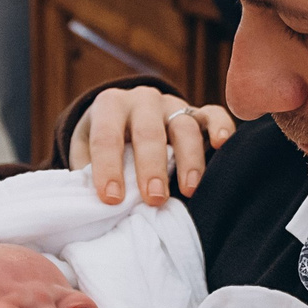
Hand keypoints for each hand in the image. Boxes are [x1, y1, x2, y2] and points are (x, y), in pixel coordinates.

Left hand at [70, 87, 239, 203]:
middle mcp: (142, 100)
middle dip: (151, 167)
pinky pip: (213, 114)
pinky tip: (222, 144)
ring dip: (188, 159)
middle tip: (154, 198)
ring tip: (189, 189)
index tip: (111, 199)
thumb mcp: (86, 155)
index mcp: (109, 106)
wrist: (123, 122)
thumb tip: (96, 206)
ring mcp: (173, 105)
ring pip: (184, 127)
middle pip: (148, 132)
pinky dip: (221, 126)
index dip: (108, 167)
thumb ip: (89, 175)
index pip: (106, 137)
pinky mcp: (198, 113)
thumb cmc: (104, 149)